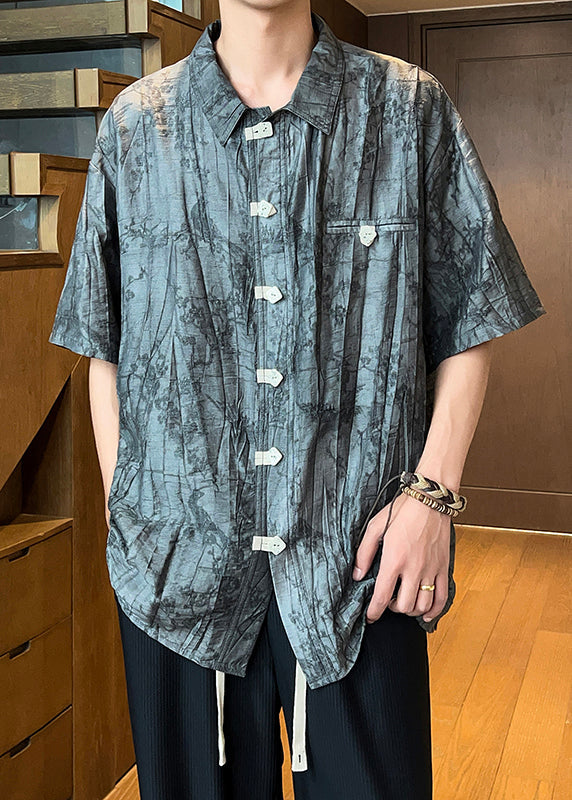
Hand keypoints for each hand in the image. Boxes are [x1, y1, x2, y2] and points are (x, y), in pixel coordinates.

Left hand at [352, 491, 450, 622]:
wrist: (430, 500)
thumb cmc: (402, 511)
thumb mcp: (375, 527)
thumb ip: (364, 553)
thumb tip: (357, 575)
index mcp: (394, 559)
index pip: (382, 596)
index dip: (374, 612)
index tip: (370, 617)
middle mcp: (413, 569)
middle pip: (403, 605)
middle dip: (392, 608)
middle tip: (388, 600)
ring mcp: (430, 570)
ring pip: (422, 605)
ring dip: (411, 609)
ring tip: (404, 601)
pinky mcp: (443, 568)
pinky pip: (441, 598)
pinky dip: (434, 611)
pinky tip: (425, 613)